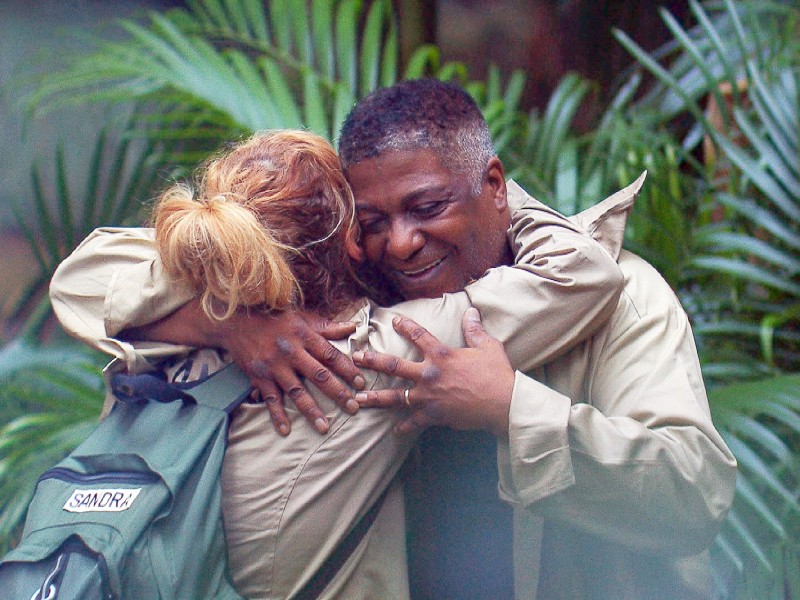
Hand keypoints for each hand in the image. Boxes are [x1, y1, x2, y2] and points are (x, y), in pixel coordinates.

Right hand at [217, 310, 365, 435]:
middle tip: (353, 408)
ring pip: (296, 391)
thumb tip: (352, 328)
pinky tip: (285, 430)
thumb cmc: (274, 319)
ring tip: (324, 427)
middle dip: (338, 393)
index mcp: (304, 336)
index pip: (331, 355)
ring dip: (311, 410)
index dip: (347, 369)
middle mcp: (291, 352)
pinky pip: (270, 399)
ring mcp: (274, 366)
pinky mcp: (259, 376)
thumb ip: (327, 326)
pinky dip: (277, 415)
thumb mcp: (301, 317)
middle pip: (319, 375)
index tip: (361, 383)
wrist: (236, 321)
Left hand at [352, 308, 514, 436]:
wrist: (502, 404)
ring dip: (376, 397)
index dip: (405, 326)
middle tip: (355, 358)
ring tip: (358, 398)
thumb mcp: (488, 346)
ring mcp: (429, 397)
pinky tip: (395, 430)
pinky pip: (413, 422)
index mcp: (441, 355)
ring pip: (395, 397)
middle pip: (393, 366)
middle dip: (372, 361)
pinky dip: (404, 427)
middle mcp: (429, 374)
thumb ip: (475, 329)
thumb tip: (471, 310)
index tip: (393, 320)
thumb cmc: (497, 374)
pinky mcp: (434, 416)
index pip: (418, 335)